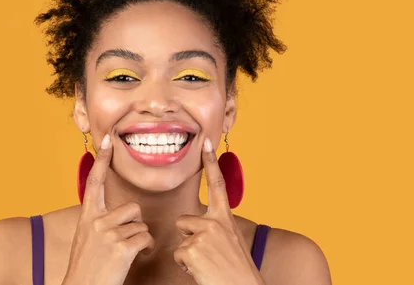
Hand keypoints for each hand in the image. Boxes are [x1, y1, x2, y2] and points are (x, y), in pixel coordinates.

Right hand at [62, 134, 154, 284]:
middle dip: (135, 224)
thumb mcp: (87, 239)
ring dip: (141, 238)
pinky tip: (138, 257)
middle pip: (132, 207)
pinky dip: (147, 248)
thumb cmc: (88, 267)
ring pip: (141, 224)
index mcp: (87, 217)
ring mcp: (108, 234)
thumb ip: (100, 222)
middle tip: (126, 241)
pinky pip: (146, 238)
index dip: (102, 160)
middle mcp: (96, 222)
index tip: (107, 140)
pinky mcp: (121, 248)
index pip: (95, 181)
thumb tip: (121, 214)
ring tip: (129, 252)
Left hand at [173, 138, 264, 284]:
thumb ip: (216, 227)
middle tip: (208, 255)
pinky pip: (178, 255)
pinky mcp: (192, 249)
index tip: (206, 142)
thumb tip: (198, 225)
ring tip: (206, 264)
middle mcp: (215, 222)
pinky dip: (186, 266)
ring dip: (188, 253)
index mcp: (225, 219)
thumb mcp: (231, 241)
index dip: (211, 162)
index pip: (217, 184)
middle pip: (184, 220)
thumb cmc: (236, 270)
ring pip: (181, 238)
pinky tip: (202, 271)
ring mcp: (203, 235)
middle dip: (188, 237)